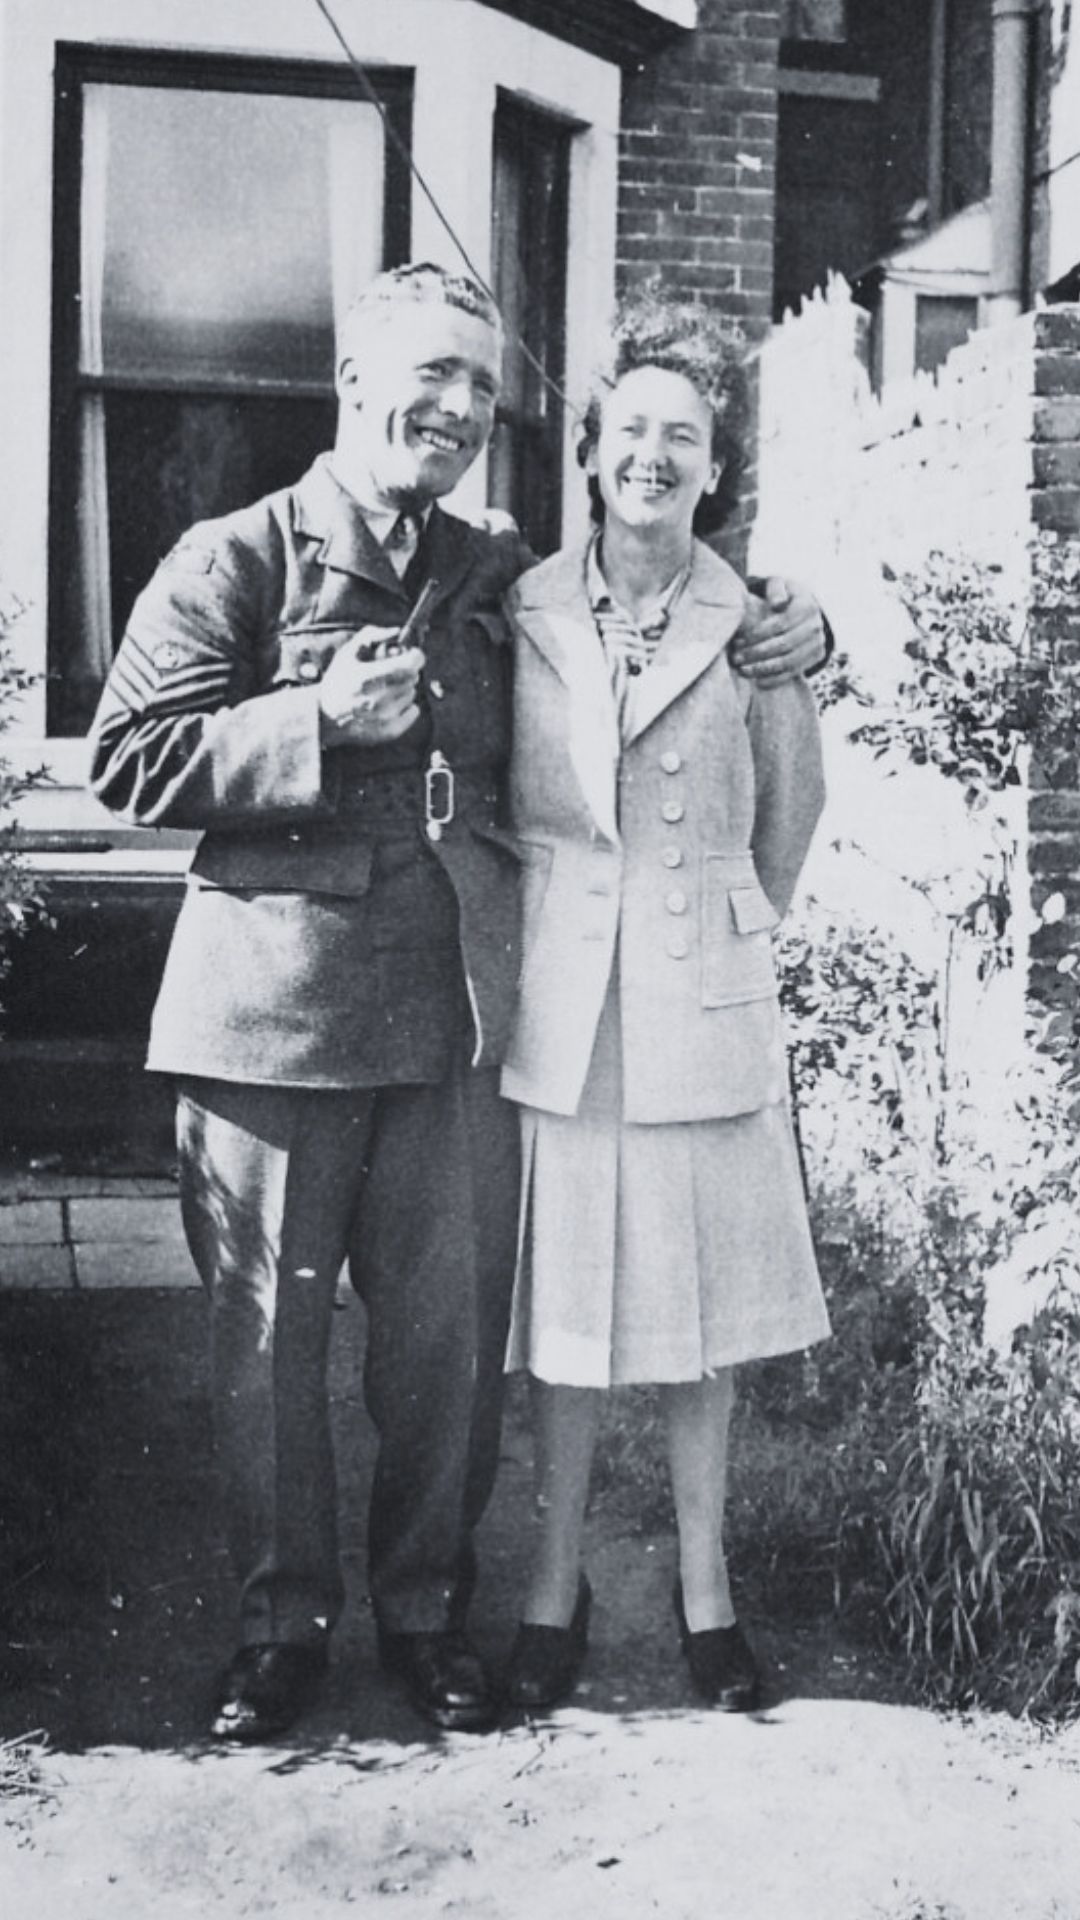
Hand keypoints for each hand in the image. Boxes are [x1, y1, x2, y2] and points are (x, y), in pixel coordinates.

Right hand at [317, 630, 424, 745]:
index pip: (411, 663)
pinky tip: (390, 704)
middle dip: (405, 671)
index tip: (408, 654)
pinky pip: (414, 712)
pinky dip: (406, 706)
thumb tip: (396, 631)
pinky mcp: (390, 730)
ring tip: (383, 690)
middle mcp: (380, 698)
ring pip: (412, 693)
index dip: (414, 656)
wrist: (324, 716)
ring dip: (403, 689)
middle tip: (389, 672)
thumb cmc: (337, 681)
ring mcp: (386, 716)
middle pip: (413, 677)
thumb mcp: (348, 652)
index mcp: (370, 676)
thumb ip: (372, 636)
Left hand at [731, 577, 826, 684]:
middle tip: (736, 657)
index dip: (758, 634)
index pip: (781, 624)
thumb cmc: (783, 595)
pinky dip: (776, 679)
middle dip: (757, 653)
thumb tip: (776, 603)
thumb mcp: (779, 584)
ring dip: (763, 668)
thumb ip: (775, 589)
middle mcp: (816, 625)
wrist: (803, 609)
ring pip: (789, 661)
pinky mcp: (816, 657)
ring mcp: (818, 643)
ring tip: (743, 669)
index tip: (738, 640)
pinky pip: (795, 672)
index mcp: (807, 605)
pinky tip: (758, 681)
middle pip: (784, 645)